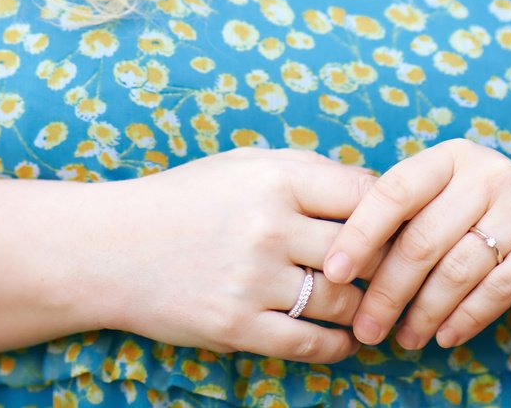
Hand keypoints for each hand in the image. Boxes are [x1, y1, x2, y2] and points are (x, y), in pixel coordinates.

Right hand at [106, 147, 374, 361]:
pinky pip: (310, 344)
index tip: (398, 229)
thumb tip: (375, 192)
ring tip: (370, 309)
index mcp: (275, 177)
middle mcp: (268, 226)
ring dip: (361, 309)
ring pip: (341, 302)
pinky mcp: (236, 327)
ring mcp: (252, 279)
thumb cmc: (187, 198)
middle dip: (381, 266)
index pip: (365, 195)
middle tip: (396, 276)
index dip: (391, 214)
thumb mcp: (244, 165)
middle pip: (361, 252)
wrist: (113, 247)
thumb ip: (307, 174)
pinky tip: (344, 340)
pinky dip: (338, 346)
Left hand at [321, 139, 510, 350]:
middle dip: (387, 291)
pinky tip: (444, 337)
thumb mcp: (455, 200)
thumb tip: (341, 261)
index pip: (395, 190)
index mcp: (452, 156)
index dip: (360, 232)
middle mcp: (487, 172)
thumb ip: (412, 217)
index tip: (332, 271)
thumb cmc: (495, 218)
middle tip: (366, 328)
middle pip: (422, 239)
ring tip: (404, 339)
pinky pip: (496, 290)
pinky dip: (464, 319)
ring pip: (456, 269)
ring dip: (423, 313)